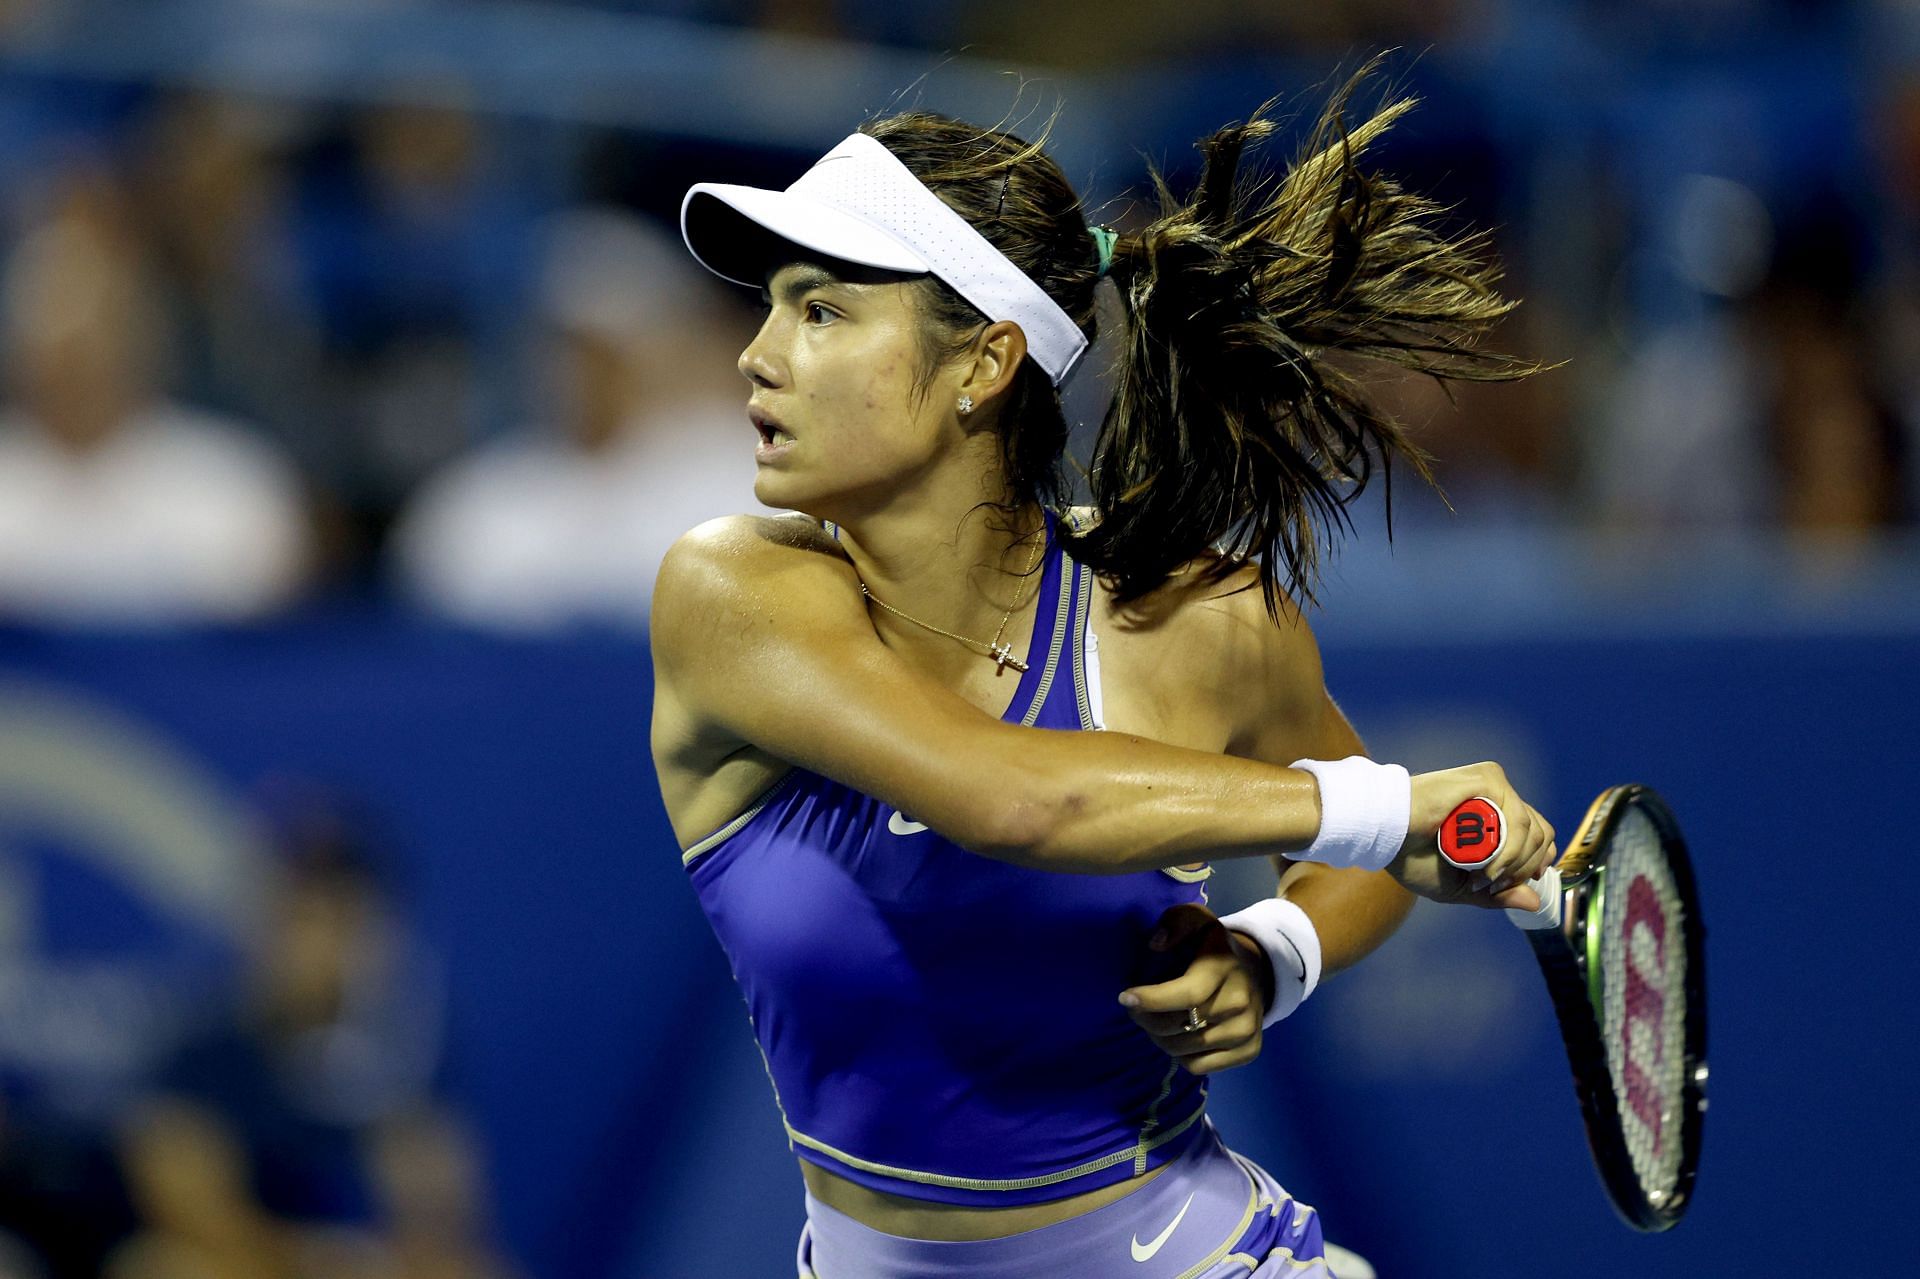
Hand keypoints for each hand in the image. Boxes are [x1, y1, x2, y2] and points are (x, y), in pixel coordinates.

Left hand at [1118, 903, 1266, 1075]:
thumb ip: (1175, 922)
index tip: (1125, 997)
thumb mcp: (1196, 921)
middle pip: (1178, 1027)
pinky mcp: (1250, 1051)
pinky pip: (1199, 1066)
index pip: (1187, 995)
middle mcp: (1240, 1001)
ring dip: (1160, 1039)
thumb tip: (1156, 944)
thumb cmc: (1212, 946)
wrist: (1255, 971)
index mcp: (1223, 967)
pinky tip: (1179, 1036)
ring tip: (1155, 1021)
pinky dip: (1180, 1056)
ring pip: (1184, 1050)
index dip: (1151, 1000)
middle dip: (1147, 1020)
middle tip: (1136, 1009)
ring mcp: (1247, 1029)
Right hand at [1397, 761, 1557, 910]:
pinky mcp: (1488, 779)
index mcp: (1494, 815)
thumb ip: (1497, 894)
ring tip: (1481, 877)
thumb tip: (1534, 903)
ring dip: (1512, 864)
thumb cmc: (1413, 858)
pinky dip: (1508, 851)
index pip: (1538, 835)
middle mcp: (1498, 796)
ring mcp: (1495, 785)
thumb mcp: (1462, 886)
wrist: (1386, 836)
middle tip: (1491, 884)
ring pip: (1532, 831)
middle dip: (1523, 870)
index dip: (1536, 862)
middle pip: (1541, 835)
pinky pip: (1518, 820)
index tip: (1517, 883)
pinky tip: (1484, 865)